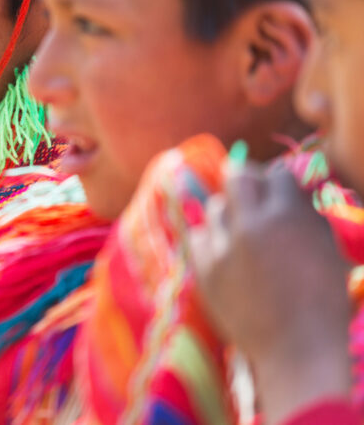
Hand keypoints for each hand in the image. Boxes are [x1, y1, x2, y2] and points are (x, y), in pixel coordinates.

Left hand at [190, 163, 352, 423]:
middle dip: (245, 181)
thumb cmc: (323, 303)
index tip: (278, 192)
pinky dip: (209, 239)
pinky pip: (196, 235)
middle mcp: (251, 224)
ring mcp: (223, 245)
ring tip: (240, 233)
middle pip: (237, 176)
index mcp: (289, 216)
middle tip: (250, 195)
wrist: (296, 349)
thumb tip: (290, 192)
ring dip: (228, 214)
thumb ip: (306, 216)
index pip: (277, 173)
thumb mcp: (327, 250)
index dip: (279, 183)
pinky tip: (222, 249)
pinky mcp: (202, 267)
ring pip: (214, 207)